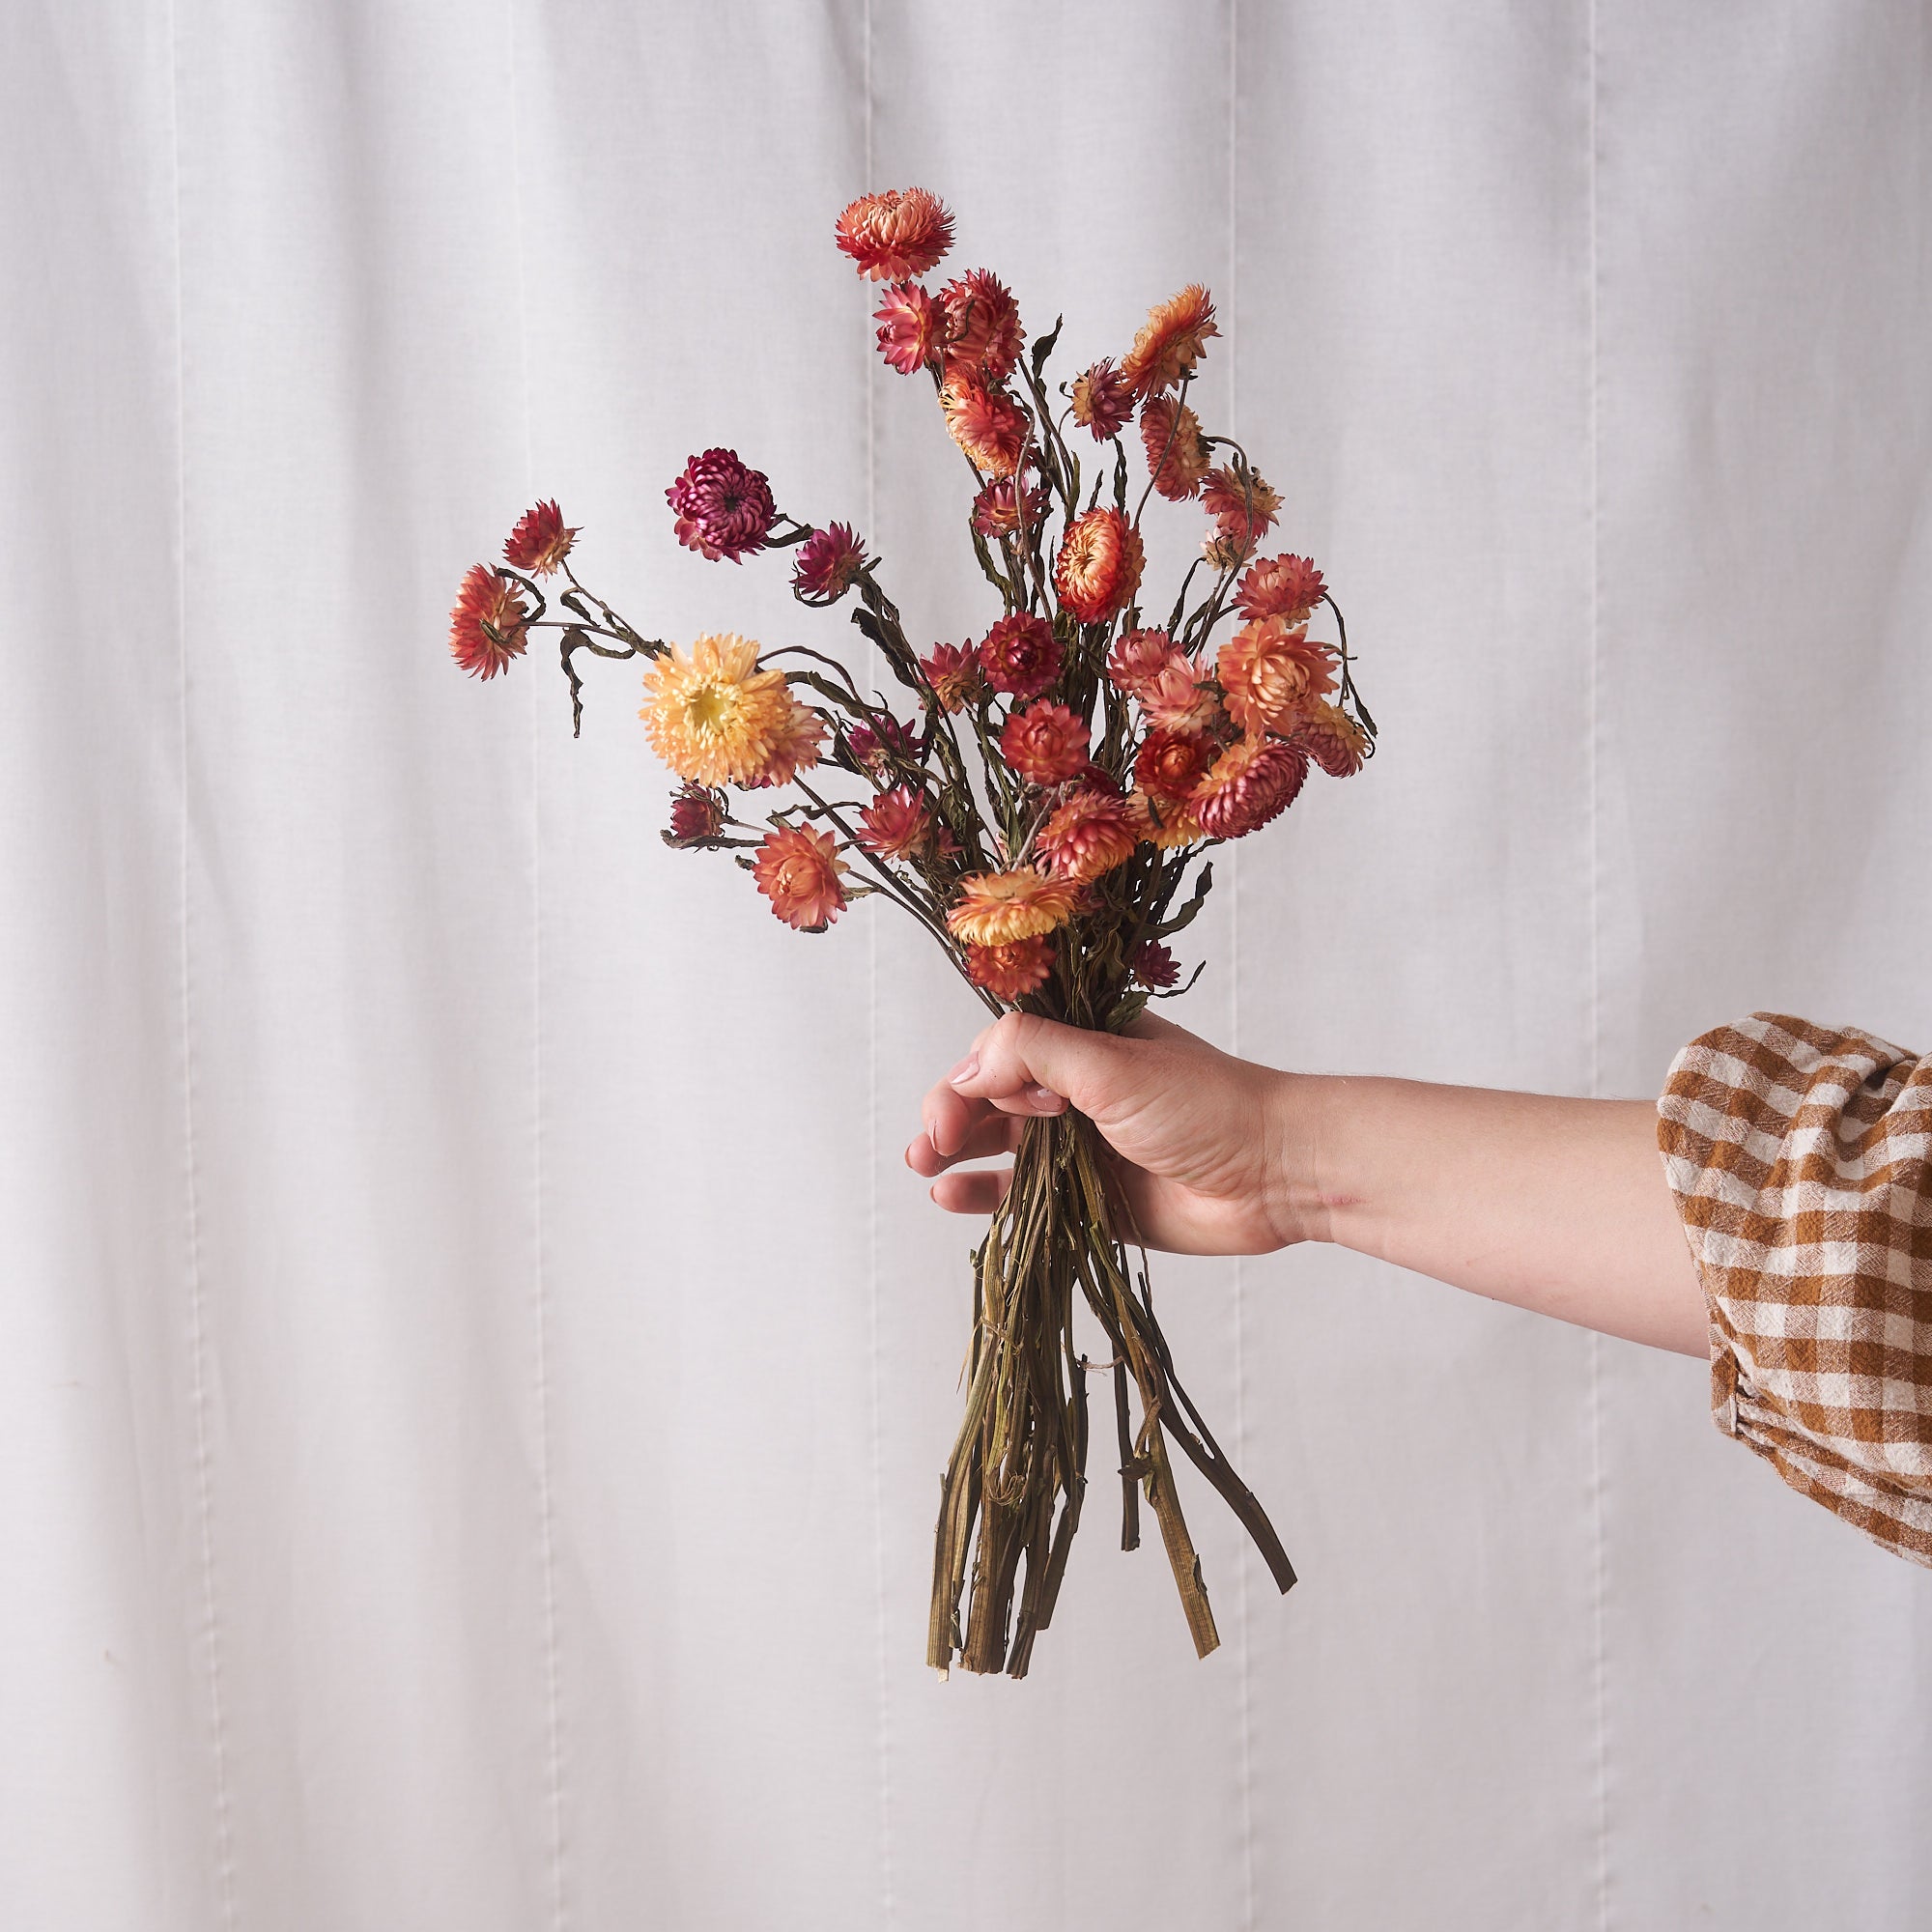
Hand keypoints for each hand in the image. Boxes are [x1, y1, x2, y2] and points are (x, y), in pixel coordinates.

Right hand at [904, 1011, 1304, 1255]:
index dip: (968, 1078)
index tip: (956, 1112)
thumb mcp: (1113, 1064)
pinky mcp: (1091, 1198)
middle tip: (930, 1146)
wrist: (1276, 1173)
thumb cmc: (1207, 1106)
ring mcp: (1082, 1144)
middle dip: (950, 1115)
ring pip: (1001, 1145)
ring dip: (957, 1153)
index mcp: (1084, 1041)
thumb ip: (1036, 1054)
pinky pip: (1025, 1195)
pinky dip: (985, 1194)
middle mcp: (1077, 1088)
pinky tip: (951, 1196)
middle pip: (990, 1097)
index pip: (1000, 1050)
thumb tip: (966, 1066)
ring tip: (924, 1167)